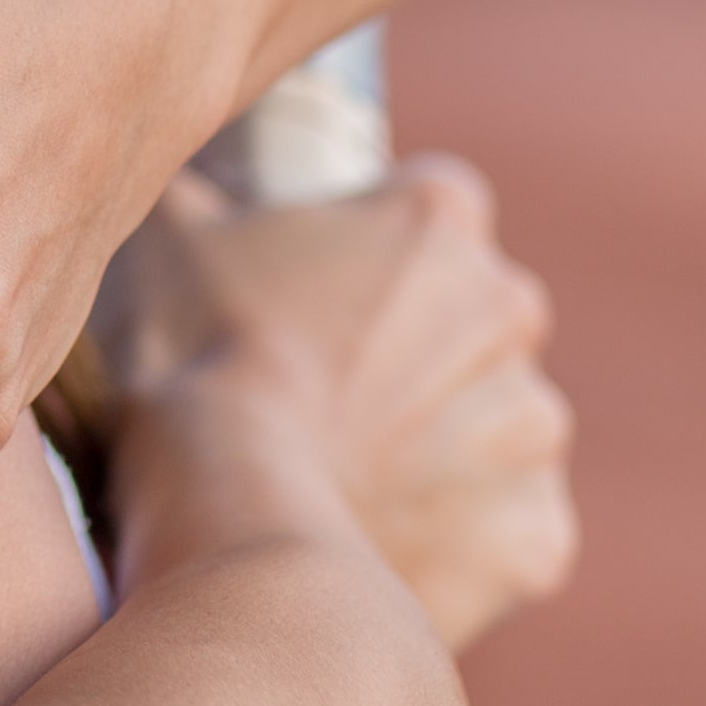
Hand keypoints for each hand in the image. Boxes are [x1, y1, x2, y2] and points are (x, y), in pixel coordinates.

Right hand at [88, 156, 572, 649]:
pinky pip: (504, 531)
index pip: (428, 210)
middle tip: (322, 398)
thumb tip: (171, 161)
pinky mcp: (537, 533)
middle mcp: (511, 309)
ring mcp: (532, 426)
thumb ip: (200, 190)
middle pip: (473, 322)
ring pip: (494, 430)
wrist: (227, 517)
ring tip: (343, 485)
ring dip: (440, 452)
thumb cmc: (191, 359)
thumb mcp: (168, 235)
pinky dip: (454, 544)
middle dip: (416, 355)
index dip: (371, 254)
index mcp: (437, 220)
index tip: (317, 300)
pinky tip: (378, 545)